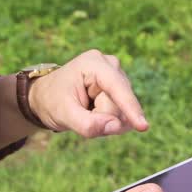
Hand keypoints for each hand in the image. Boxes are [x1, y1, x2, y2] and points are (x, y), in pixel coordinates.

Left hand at [29, 50, 149, 137]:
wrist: (48, 96)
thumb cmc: (52, 101)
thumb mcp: (63, 115)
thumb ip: (87, 124)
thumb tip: (116, 126)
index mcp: (93, 63)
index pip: (117, 88)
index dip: (130, 108)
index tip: (143, 127)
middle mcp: (110, 64)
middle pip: (119, 104)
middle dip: (102, 117)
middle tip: (80, 113)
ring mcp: (117, 74)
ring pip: (122, 110)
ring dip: (105, 119)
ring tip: (85, 111)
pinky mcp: (120, 85)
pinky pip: (123, 111)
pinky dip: (109, 118)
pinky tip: (95, 111)